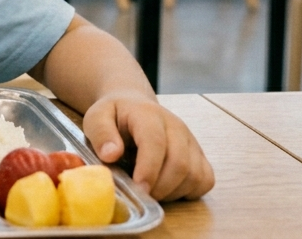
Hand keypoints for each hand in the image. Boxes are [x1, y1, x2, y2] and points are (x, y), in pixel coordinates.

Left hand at [81, 92, 213, 201]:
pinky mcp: (200, 156)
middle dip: (160, 187)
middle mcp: (176, 127)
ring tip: (151, 190)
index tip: (139, 189)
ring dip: (173, 192)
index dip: (149, 169)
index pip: (155, 142)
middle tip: (141, 195)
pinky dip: (189, 192)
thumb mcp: (96, 117)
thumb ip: (101, 133)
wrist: (133, 106)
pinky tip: (168, 189)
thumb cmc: (115, 116)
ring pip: (194, 175)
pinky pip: (205, 180)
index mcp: (148, 115)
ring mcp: (191, 142)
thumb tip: (112, 154)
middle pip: (180, 163)